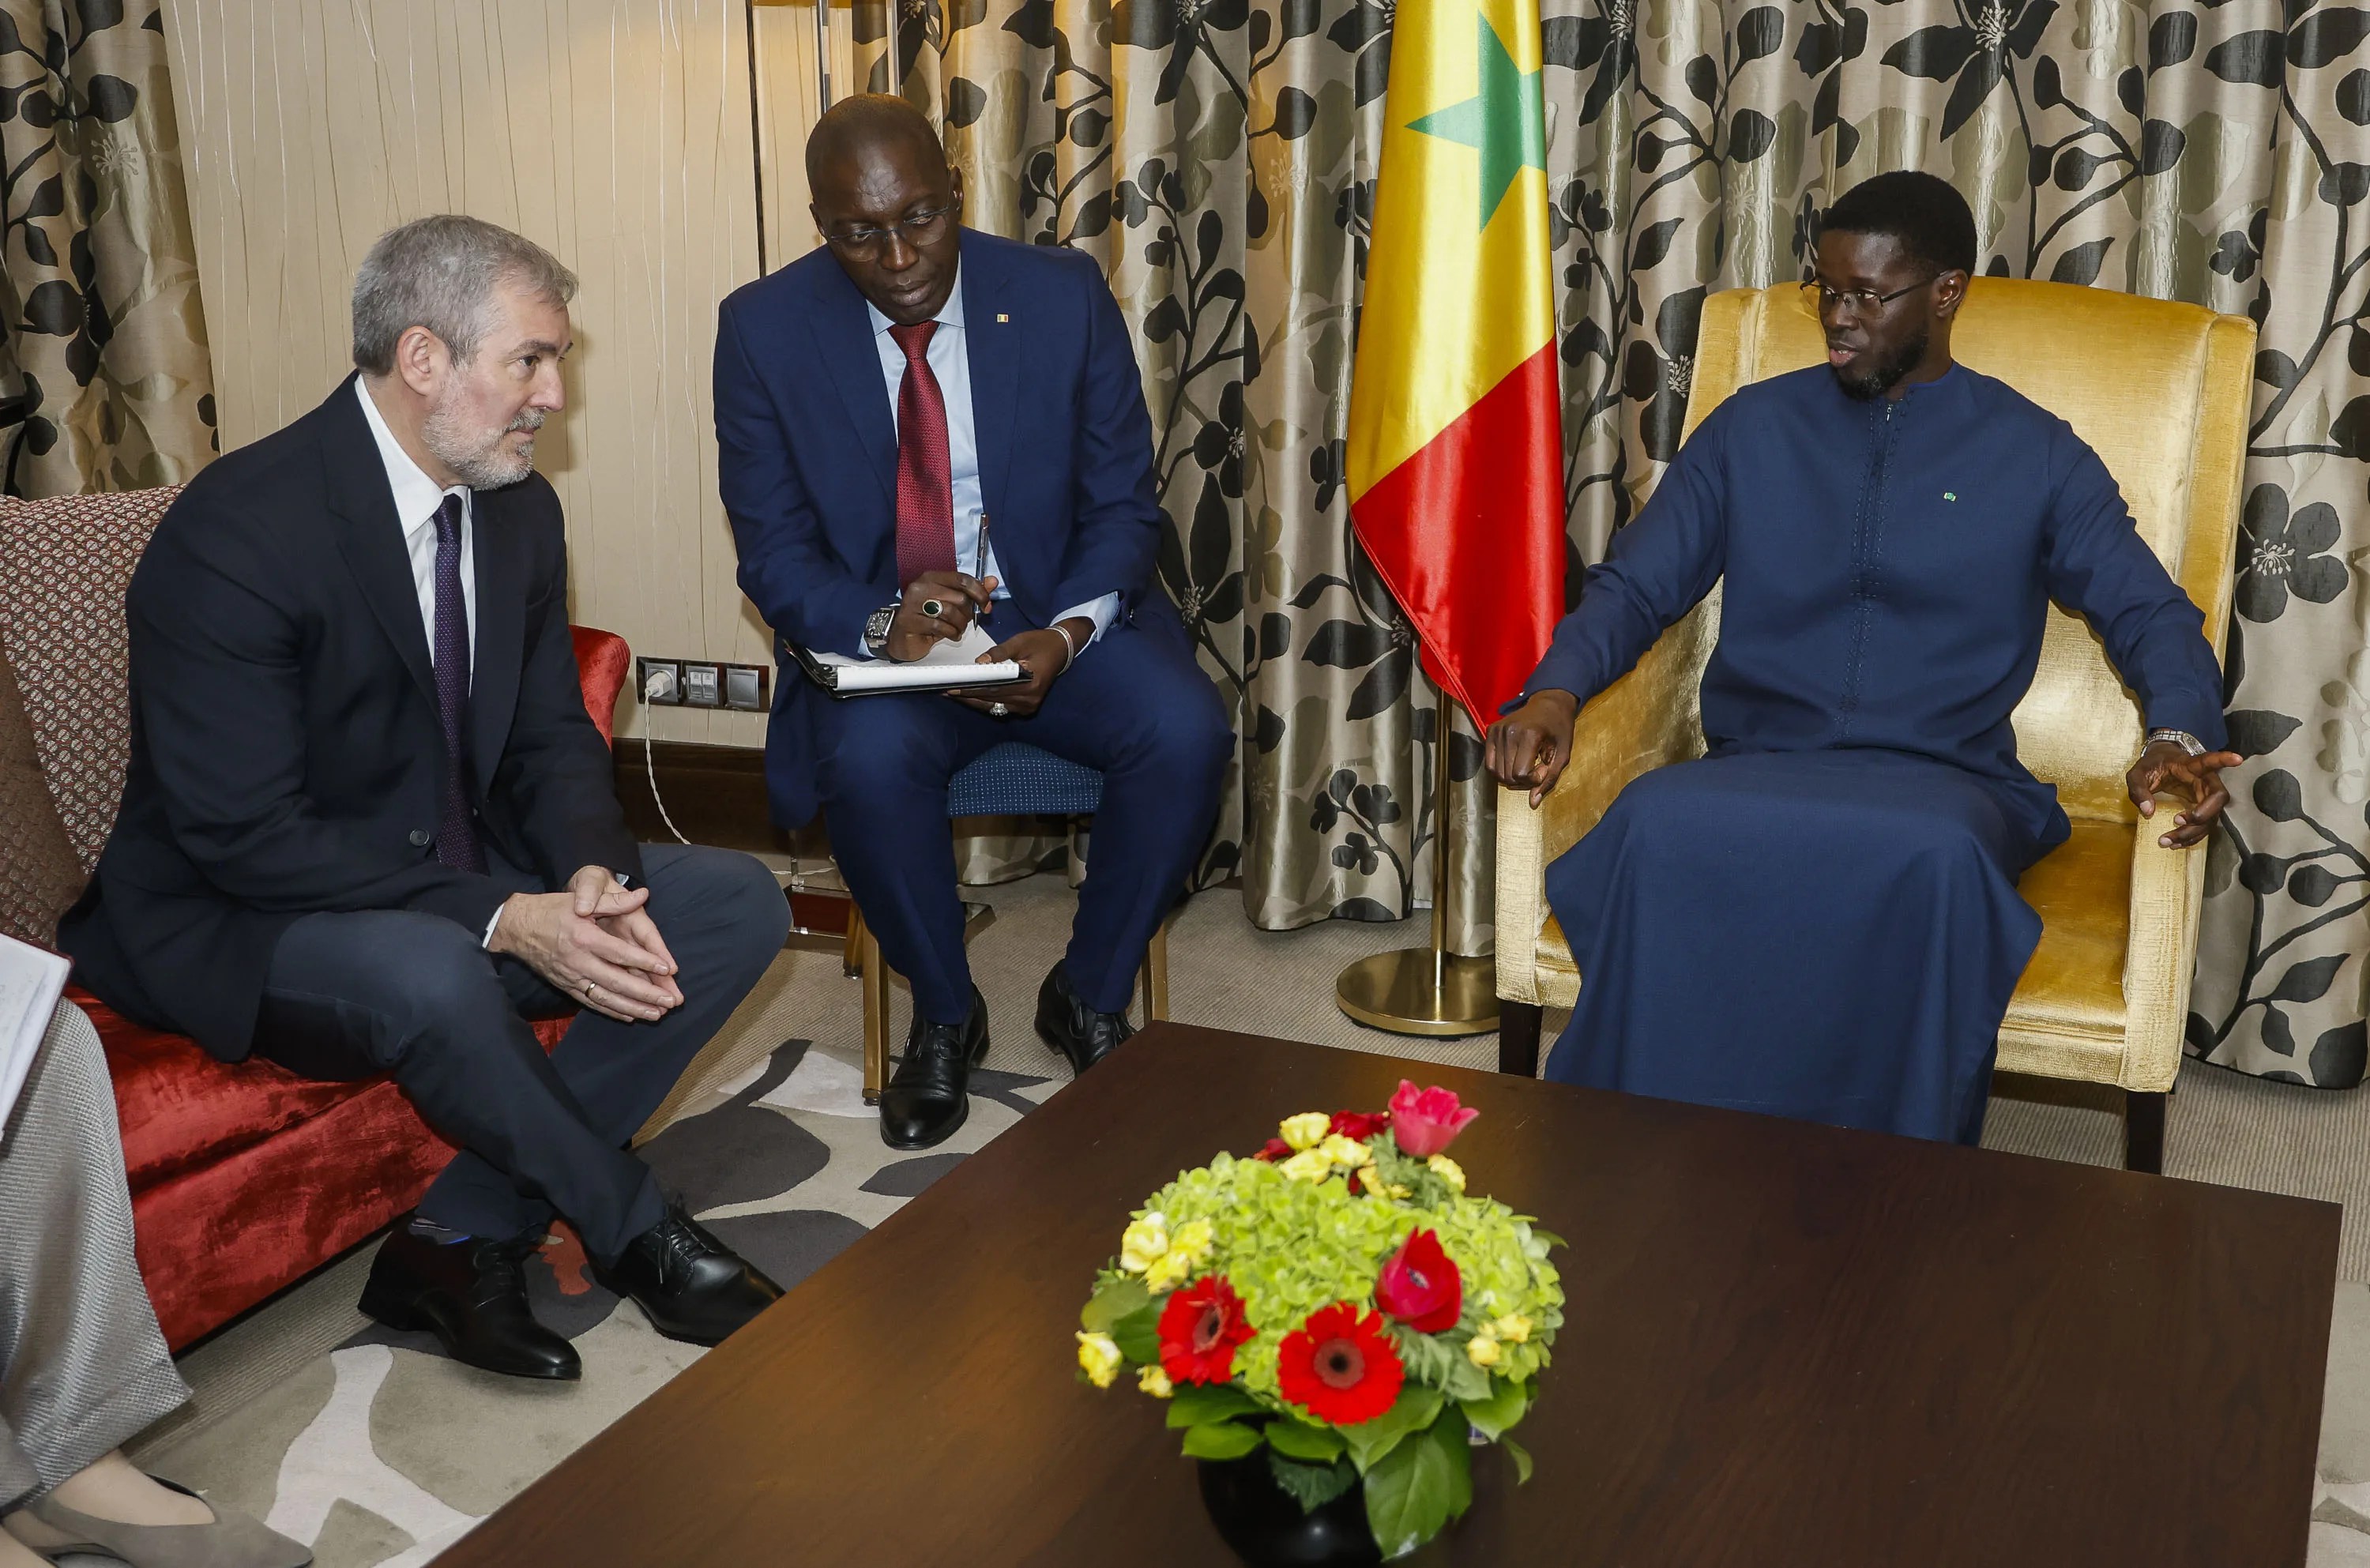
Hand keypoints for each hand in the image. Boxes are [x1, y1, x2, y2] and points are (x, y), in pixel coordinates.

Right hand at [487, 865, 683, 1021]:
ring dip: (633, 1008)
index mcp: (584, 938)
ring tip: (656, 1015)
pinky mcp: (566, 986)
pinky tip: (631, 1016)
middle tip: (670, 1002)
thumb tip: (643, 894)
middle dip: (645, 994)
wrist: (516, 927)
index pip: (620, 953)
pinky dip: (612, 1011)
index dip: (644, 962)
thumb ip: (614, 901)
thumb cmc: (551, 910)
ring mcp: (571, 977)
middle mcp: (578, 961)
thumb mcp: (580, 899)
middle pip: (617, 981)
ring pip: (606, 998)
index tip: (667, 970)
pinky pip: (592, 1003)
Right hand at [886, 571, 996, 661]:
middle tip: (965, 621)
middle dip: (968, 613)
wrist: (901, 637)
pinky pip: (939, 626)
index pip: (961, 579)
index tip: (986, 605)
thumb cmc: (926, 619)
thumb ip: (971, 591)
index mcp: (931, 577)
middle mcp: (920, 587)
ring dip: (960, 625)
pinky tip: (950, 635)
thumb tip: (992, 581)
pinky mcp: (909, 621)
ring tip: (958, 629)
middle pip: (958, 598)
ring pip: (950, 612)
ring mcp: (912, 603)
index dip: (979, 593)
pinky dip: (951, 633)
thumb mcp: (951, 603)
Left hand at [950, 617, 1091, 717]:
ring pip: (995, 707)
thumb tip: (978, 662)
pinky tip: (971, 697)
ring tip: (954, 695)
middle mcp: (1030, 700)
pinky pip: (1001, 707)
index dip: (972, 689)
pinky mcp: (1027, 708)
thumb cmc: (1040, 642)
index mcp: (1030, 683)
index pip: (994, 688)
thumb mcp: (1019, 641)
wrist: (1061, 650)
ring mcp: (1029, 706)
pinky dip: (986, 702)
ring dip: (974, 701)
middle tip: (946, 692)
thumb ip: (998, 653)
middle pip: (993, 700)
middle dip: (968, 696)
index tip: (953, 688)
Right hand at [1485, 691, 1577, 807]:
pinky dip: (1501, 770)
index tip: (1544, 767)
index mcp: (1529, 735)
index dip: (1533, 779)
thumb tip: (1533, 803)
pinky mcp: (1490, 731)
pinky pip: (1490, 764)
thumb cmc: (1559, 727)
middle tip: (1537, 767)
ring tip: (1527, 763)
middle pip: (1507, 776)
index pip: (1520, 774)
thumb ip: (1549, 779)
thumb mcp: (1563, 754)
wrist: (1549, 703)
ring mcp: (1497, 731)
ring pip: (1497, 773)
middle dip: (1523, 780)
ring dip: (1512, 777)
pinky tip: (1515, 761)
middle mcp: (1508, 732)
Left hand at [2126, 741, 2242, 849]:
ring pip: (2212, 817)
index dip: (2224, 760)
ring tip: (2167, 841)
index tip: (2238, 759)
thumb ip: (2138, 788)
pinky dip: (2191, 838)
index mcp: (2190, 766)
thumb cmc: (2152, 767)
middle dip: (2204, 814)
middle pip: (2218, 797)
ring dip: (2192, 832)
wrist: (2158, 768)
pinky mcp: (2202, 810)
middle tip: (2178, 821)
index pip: (2209, 760)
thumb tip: (2148, 810)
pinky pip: (2204, 827)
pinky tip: (2176, 844)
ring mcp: (2205, 797)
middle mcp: (2203, 781)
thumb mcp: (2137, 774)